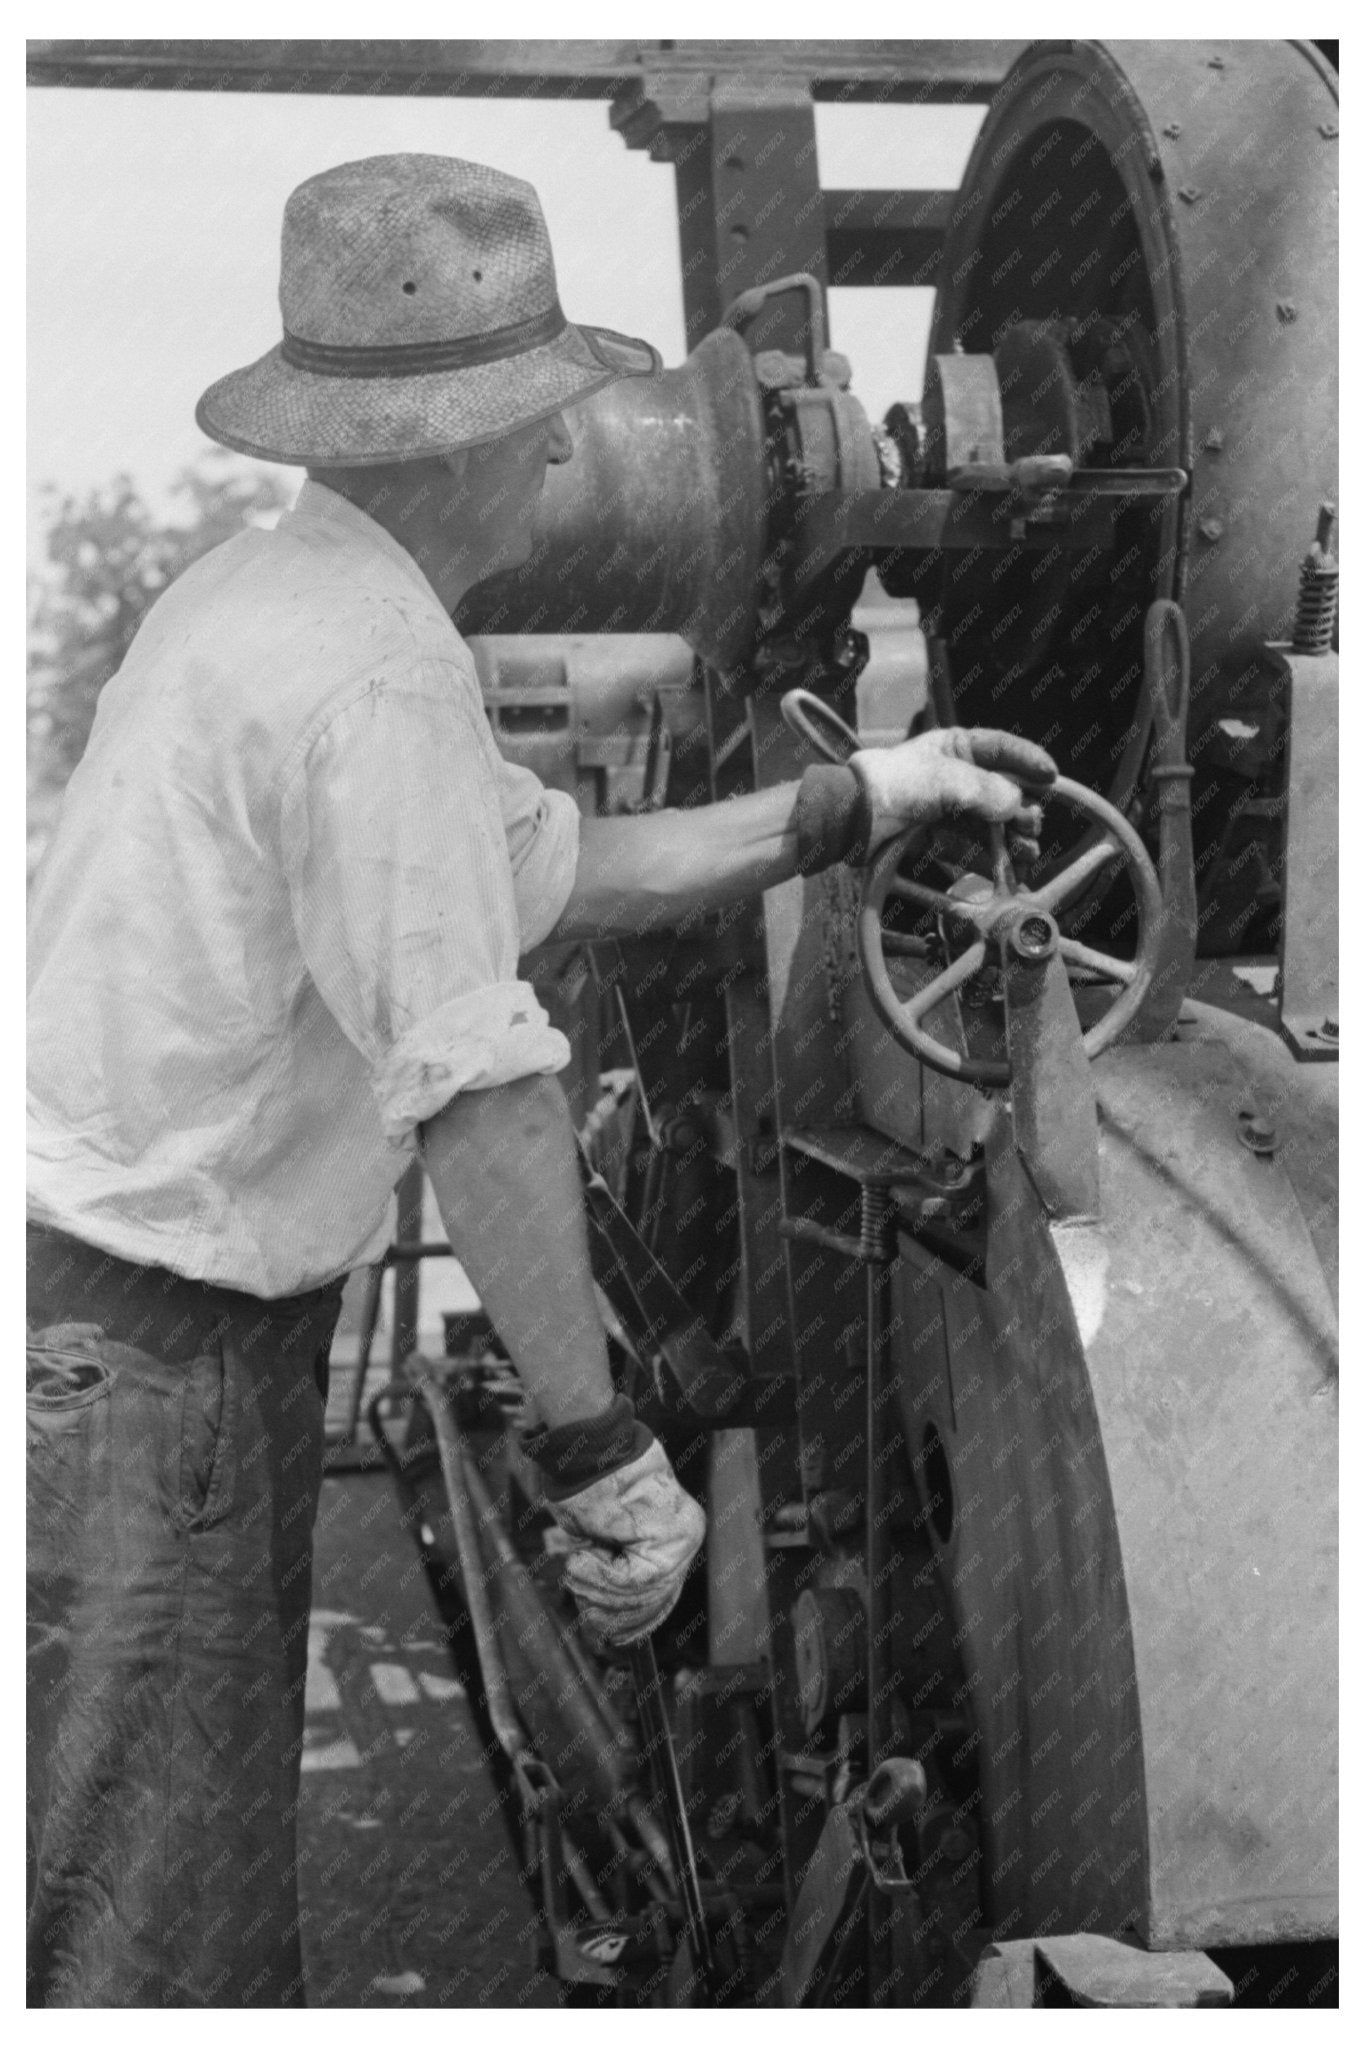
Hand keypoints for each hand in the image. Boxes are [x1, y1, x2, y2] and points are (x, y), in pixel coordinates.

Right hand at [547, 1438, 705, 1648]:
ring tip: (576, 1569)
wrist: (589, 1447)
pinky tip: (583, 1559)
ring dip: (600, 1589)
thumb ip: (612, 1573)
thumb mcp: (601, 1539)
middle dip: (615, 1613)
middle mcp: (687, 1534)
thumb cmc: (589, 1485)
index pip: (662, 1592)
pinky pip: (634, 1578)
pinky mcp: (670, 1534)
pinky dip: (601, 1575)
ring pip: (642, 1592)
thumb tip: (605, 1623)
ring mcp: (683, 1533)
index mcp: (675, 1534)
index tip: (612, 1638)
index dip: (635, 1620)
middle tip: (589, 1619)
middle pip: (654, 1597)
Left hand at [850, 727, 1056, 860]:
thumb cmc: (891, 785)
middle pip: (1002, 790)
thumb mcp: (944, 779)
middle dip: (1023, 809)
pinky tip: (1010, 867)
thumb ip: (985, 791)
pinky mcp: (937, 838)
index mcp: (955, 747)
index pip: (1002, 749)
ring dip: (1012, 838)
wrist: (850, 819)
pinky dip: (993, 857)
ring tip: (1027, 852)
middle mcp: (955, 775)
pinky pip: (973, 847)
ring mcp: (947, 808)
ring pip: (991, 822)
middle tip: (1031, 826)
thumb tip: (1015, 805)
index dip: (1029, 761)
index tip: (1052, 777)